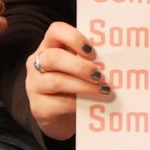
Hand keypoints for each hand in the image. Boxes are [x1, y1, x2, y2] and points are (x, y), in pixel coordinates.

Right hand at [24, 21, 110, 142]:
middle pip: (53, 57)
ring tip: (103, 90)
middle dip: (80, 66)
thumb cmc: (76, 86)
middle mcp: (37, 62)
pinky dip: (78, 103)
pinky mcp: (38, 107)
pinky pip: (59, 103)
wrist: (63, 118)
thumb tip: (115, 60)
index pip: (56, 31)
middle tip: (99, 74)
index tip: (92, 51)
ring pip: (56, 81)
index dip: (74, 37)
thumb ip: (91, 61)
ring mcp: (34, 85)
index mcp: (50, 46)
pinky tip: (92, 104)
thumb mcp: (81, 69)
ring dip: (83, 86)